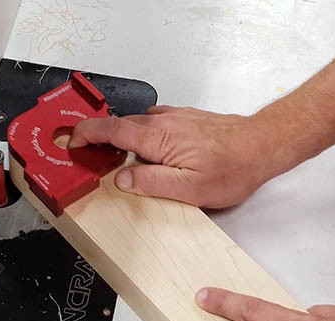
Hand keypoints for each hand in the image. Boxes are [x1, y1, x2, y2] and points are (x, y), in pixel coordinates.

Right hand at [68, 105, 299, 207]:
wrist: (262, 145)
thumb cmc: (232, 167)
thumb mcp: (188, 188)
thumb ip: (149, 182)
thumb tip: (121, 179)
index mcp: (158, 138)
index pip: (111, 130)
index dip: (87, 134)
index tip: (72, 140)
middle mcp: (164, 122)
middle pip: (121, 125)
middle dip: (100, 137)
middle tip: (88, 153)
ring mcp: (176, 118)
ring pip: (138, 124)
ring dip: (122, 136)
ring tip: (116, 156)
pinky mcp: (187, 119)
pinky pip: (155, 124)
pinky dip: (141, 134)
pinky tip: (149, 150)